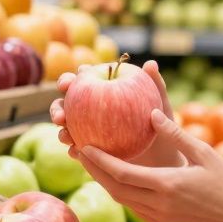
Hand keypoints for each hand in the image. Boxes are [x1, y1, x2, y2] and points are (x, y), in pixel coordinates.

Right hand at [49, 59, 182, 167]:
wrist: (164, 157)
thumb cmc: (163, 126)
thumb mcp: (162, 107)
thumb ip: (157, 86)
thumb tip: (150, 64)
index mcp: (107, 90)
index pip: (86, 79)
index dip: (73, 78)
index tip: (70, 83)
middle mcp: (94, 108)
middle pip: (69, 103)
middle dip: (58, 106)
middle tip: (61, 115)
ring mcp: (90, 129)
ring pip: (68, 127)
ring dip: (61, 130)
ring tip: (65, 136)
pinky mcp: (92, 150)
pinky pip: (79, 150)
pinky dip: (74, 150)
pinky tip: (75, 152)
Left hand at [73, 110, 222, 221]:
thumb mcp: (204, 153)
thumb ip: (175, 133)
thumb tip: (150, 113)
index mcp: (167, 186)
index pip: (122, 174)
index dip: (99, 161)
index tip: (83, 145)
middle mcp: (159, 205)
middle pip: (115, 189)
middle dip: (94, 171)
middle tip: (78, 152)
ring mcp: (160, 218)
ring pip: (123, 200)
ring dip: (105, 182)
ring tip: (91, 164)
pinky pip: (135, 207)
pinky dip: (122, 192)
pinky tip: (116, 179)